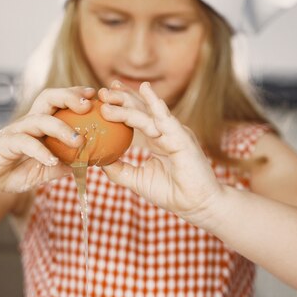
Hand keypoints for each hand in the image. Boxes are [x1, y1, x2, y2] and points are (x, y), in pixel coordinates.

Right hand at [0, 86, 95, 195]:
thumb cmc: (10, 171)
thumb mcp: (41, 172)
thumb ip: (60, 167)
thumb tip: (84, 165)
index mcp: (39, 125)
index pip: (59, 102)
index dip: (76, 95)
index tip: (95, 96)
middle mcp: (28, 122)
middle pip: (49, 98)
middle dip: (70, 97)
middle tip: (89, 105)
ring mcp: (15, 131)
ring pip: (40, 119)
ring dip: (62, 128)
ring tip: (79, 141)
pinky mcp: (4, 143)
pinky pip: (24, 142)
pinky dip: (40, 151)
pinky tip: (52, 161)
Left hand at [99, 81, 222, 221]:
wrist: (197, 205)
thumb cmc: (171, 193)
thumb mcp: (137, 180)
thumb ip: (119, 170)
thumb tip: (99, 161)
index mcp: (157, 139)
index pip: (137, 115)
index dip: (121, 104)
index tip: (103, 96)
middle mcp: (166, 132)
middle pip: (141, 109)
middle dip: (121, 98)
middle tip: (103, 90)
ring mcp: (175, 133)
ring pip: (148, 113)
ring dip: (129, 102)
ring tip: (111, 94)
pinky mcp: (182, 138)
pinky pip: (166, 120)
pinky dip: (155, 106)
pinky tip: (145, 91)